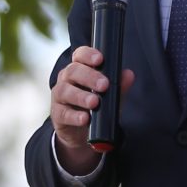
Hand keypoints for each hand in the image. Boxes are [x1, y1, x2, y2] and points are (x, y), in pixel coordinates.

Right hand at [49, 46, 133, 172]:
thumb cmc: (95, 106)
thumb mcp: (110, 95)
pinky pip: (63, 113)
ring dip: (81, 96)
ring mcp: (59, 96)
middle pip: (73, 71)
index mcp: (79, 69)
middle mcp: (66, 79)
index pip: (80, 55)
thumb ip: (119, 85)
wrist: (81, 132)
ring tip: (94, 102)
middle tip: (104, 85)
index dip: (88, 55)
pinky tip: (84, 118)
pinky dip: (74, 116)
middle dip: (89, 76)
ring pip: (65, 91)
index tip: (100, 59)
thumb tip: (129, 74)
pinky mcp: (57, 114)